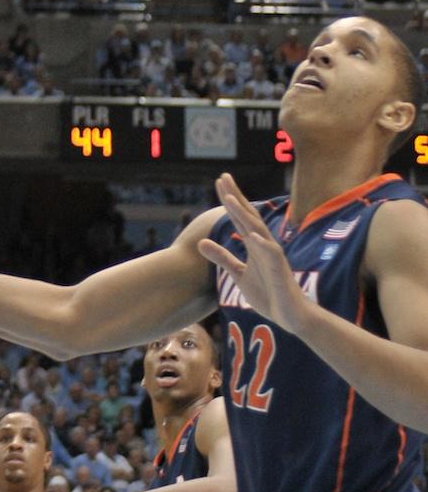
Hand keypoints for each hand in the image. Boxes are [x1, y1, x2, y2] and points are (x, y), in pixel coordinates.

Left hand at [198, 174, 308, 334]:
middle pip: (248, 215)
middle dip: (235, 196)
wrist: (290, 315)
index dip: (229, 200)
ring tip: (230, 200)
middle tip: (223, 177)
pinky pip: (271, 254)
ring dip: (244, 215)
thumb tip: (200, 242)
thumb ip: (222, 257)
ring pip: (258, 230)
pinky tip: (252, 235)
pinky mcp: (280, 269)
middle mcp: (263, 244)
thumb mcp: (238, 274)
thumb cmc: (268, 294)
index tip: (218, 181)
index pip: (239, 217)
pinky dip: (262, 244)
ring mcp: (273, 255)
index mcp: (253, 245)